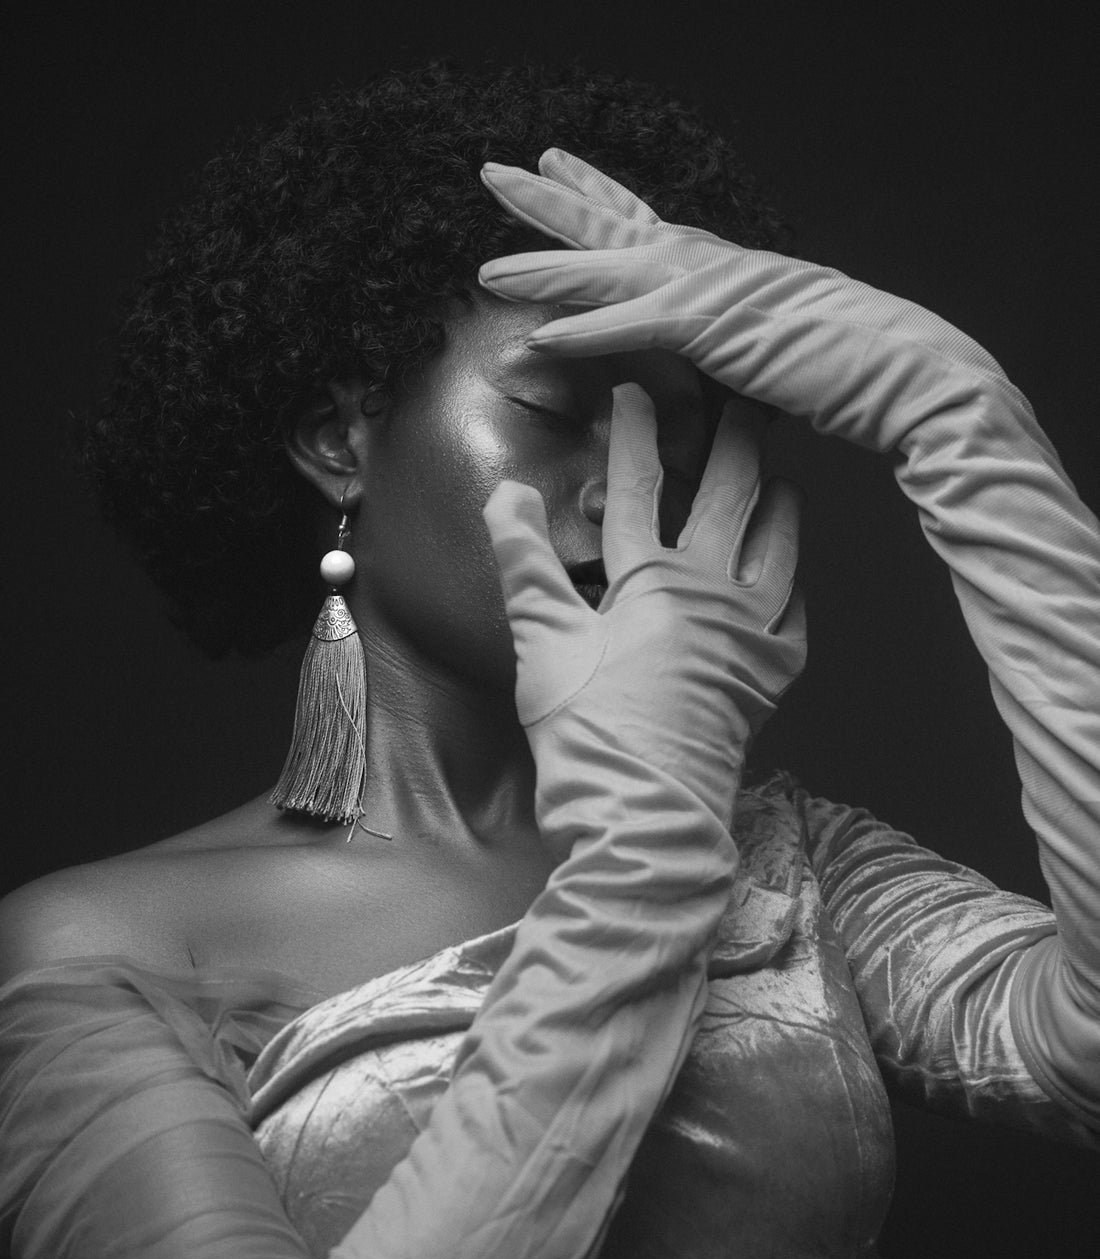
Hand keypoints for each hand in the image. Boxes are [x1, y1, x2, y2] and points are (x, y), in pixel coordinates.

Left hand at [479, 149, 1013, 453]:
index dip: (597, 194)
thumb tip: (715, 365)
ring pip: (608, 268)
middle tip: (495, 174)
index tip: (556, 165)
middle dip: (549, 202)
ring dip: (545, 267)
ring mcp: (710, 287)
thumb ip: (734, 348)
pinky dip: (583, 330)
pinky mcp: (714, 326)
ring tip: (488, 268)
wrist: (910, 371)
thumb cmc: (856, 370)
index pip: (647, 221)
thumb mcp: (778, 351)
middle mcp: (710, 262)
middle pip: (613, 222)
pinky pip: (631, 325)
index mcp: (724, 265)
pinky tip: (537, 333)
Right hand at [482, 381, 803, 845]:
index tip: (636, 387)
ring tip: (779, 474)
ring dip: (778, 501)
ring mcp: (753, 633)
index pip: (640, 487)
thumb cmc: (587, 734)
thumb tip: (506, 491)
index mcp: (652, 581)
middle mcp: (714, 593)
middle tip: (746, 402)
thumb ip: (526, 562)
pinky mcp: (774, 674)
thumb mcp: (542, 644)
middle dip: (735, 442)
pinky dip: (793, 578)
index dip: (635, 432)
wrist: (647, 815)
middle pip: (729, 497)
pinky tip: (788, 570)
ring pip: (779, 544)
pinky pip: (796, 608)